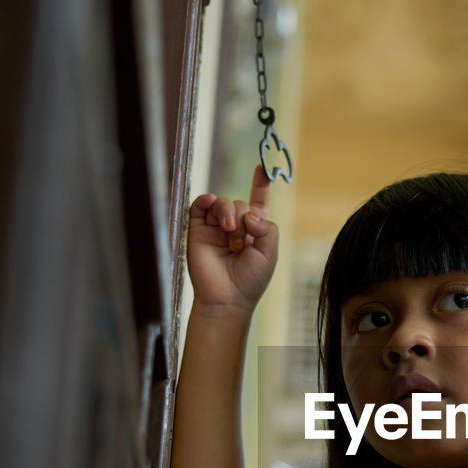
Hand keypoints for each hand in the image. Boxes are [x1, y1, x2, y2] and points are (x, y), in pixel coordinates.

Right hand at [187, 165, 277, 312]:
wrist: (226, 299)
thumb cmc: (250, 280)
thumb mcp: (269, 252)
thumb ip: (266, 227)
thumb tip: (247, 213)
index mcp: (255, 230)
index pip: (258, 201)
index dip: (261, 184)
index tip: (263, 168)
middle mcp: (235, 226)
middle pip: (240, 202)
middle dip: (242, 218)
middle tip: (240, 244)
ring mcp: (215, 227)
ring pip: (223, 202)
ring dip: (228, 213)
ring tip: (228, 235)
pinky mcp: (198, 230)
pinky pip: (200, 205)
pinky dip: (206, 200)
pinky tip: (211, 204)